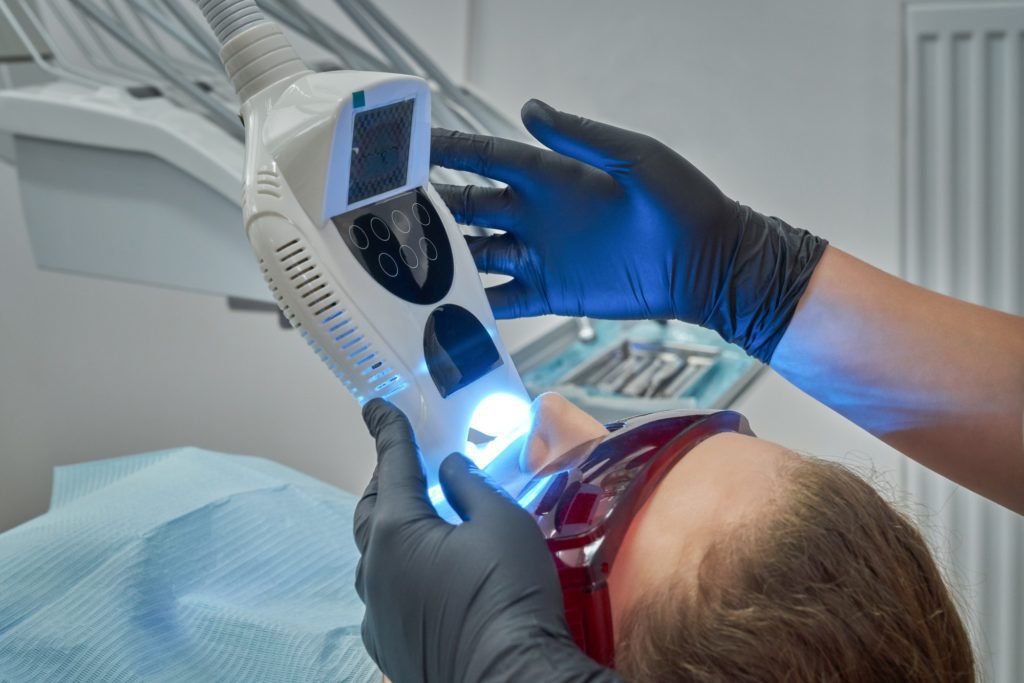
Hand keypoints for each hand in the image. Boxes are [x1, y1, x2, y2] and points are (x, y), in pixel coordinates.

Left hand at [354, 399, 620, 682]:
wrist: (511, 678)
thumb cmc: (508, 594)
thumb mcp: (501, 522)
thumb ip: (470, 487)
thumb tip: (450, 468)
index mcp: (396, 532)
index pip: (392, 465)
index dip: (388, 431)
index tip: (375, 406)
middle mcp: (373, 571)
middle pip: (371, 511)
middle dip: (385, 482)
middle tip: (404, 464)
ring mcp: (377, 614)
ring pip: (373, 557)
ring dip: (391, 531)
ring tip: (422, 520)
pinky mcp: (389, 647)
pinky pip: (384, 597)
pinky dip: (398, 574)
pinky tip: (424, 577)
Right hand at [431, 99, 826, 361]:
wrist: (709, 263)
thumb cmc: (684, 202)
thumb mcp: (637, 157)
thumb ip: (582, 137)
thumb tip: (530, 108)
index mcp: (552, 175)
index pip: (486, 158)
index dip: (446, 150)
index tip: (407, 145)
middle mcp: (538, 213)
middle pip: (468, 206)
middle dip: (428, 206)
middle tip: (385, 209)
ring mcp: (541, 254)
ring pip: (476, 253)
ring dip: (441, 257)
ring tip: (400, 262)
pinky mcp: (553, 293)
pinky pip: (504, 299)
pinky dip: (476, 306)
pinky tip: (445, 309)